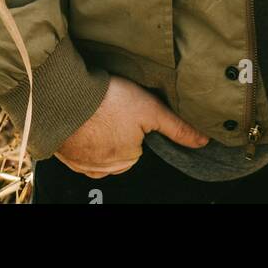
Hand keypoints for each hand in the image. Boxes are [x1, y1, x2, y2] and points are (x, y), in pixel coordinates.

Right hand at [53, 74, 210, 177]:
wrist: (64, 98)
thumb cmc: (108, 101)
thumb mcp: (151, 109)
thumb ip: (177, 127)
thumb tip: (203, 141)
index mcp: (127, 160)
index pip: (139, 143)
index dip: (135, 122)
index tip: (127, 107)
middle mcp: (105, 169)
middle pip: (119, 148)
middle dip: (117, 130)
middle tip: (113, 106)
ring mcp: (82, 164)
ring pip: (98, 149)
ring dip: (97, 133)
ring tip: (97, 110)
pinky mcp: (64, 155)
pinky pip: (77, 148)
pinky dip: (79, 136)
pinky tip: (81, 119)